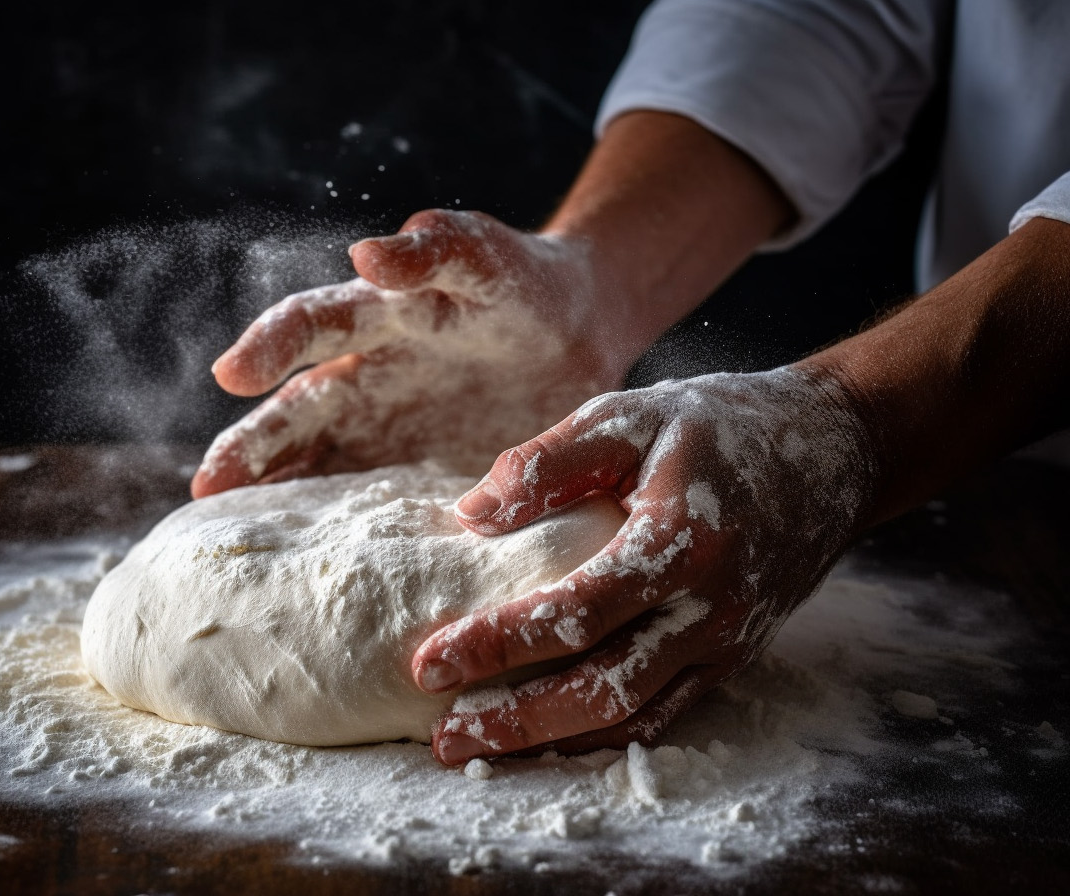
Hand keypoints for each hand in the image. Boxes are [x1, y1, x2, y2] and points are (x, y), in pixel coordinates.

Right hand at [191, 209, 636, 497]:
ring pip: (315, 467)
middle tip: (207, 488)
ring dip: (275, 498)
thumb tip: (368, 252)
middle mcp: (365, 378)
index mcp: (378, 317)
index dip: (269, 346)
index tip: (232, 374)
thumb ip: (441, 249)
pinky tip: (313, 572)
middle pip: (294, 414)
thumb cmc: (525, 284)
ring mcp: (384, 434)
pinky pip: (368, 509)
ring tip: (231, 536)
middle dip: (248, 449)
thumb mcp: (491, 258)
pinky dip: (337, 536)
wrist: (579, 332)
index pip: (309, 325)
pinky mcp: (413, 477)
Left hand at [411, 366, 875, 764]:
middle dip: (516, 721)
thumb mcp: (631, 416)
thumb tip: (471, 514)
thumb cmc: (717, 426)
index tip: (428, 662)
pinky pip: (664, 712)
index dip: (499, 643)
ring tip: (479, 749)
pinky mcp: (731, 657)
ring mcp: (727, 640)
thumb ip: (550, 462)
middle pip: (605, 688)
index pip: (577, 609)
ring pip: (634, 716)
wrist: (832, 452)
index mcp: (683, 538)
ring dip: (552, 742)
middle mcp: (711, 605)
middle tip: (443, 739)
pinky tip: (545, 738)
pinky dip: (601, 735)